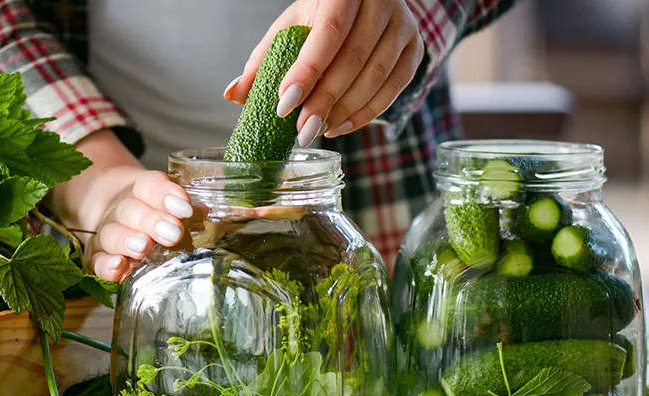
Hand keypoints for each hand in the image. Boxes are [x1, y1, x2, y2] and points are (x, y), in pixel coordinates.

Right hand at [85, 169, 192, 281]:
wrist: (116, 213)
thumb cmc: (156, 214)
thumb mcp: (172, 205)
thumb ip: (192, 211)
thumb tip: (219, 214)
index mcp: (143, 191)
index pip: (150, 186)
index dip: (165, 195)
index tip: (185, 209)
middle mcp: (122, 210)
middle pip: (131, 211)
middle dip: (152, 221)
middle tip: (173, 233)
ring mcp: (108, 233)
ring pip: (112, 234)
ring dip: (127, 240)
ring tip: (144, 247)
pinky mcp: (97, 256)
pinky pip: (97, 261)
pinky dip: (105, 265)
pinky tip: (117, 266)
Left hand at [224, 0, 423, 145]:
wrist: (367, 2)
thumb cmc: (321, 16)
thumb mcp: (290, 28)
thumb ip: (263, 61)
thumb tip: (233, 95)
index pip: (328, 33)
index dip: (307, 72)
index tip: (284, 104)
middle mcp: (380, 2)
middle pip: (354, 59)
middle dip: (324, 100)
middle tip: (300, 130)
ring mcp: (402, 25)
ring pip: (377, 76)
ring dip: (345, 111)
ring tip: (316, 130)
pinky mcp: (415, 48)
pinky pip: (394, 88)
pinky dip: (366, 113)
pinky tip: (339, 127)